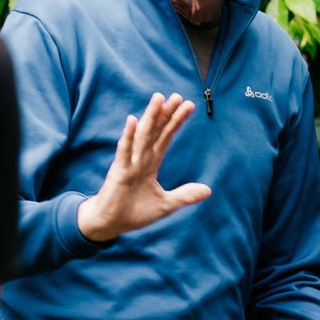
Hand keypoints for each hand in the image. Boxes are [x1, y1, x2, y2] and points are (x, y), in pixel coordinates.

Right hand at [76, 92, 210, 242]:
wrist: (111, 224)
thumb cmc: (134, 212)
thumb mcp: (165, 205)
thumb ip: (185, 195)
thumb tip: (208, 190)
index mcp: (151, 163)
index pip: (166, 137)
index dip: (176, 122)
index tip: (189, 106)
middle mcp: (140, 158)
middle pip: (156, 131)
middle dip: (166, 113)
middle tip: (177, 95)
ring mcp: (129, 162)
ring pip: (142, 135)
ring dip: (150, 117)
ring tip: (158, 98)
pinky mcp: (119, 171)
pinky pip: (124, 151)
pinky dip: (128, 136)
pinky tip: (132, 121)